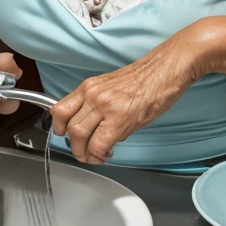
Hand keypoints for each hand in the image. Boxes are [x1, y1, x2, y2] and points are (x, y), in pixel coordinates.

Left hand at [50, 27, 203, 163]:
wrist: (165, 70)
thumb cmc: (144, 79)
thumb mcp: (110, 87)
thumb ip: (96, 105)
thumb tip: (90, 128)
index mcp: (88, 87)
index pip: (59, 109)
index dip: (59, 128)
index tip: (66, 136)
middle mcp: (93, 95)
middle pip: (69, 127)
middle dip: (74, 146)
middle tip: (84, 152)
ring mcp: (105, 106)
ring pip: (79, 136)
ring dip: (85, 153)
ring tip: (95, 156)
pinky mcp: (120, 118)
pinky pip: (100, 143)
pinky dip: (100, 154)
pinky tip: (107, 153)